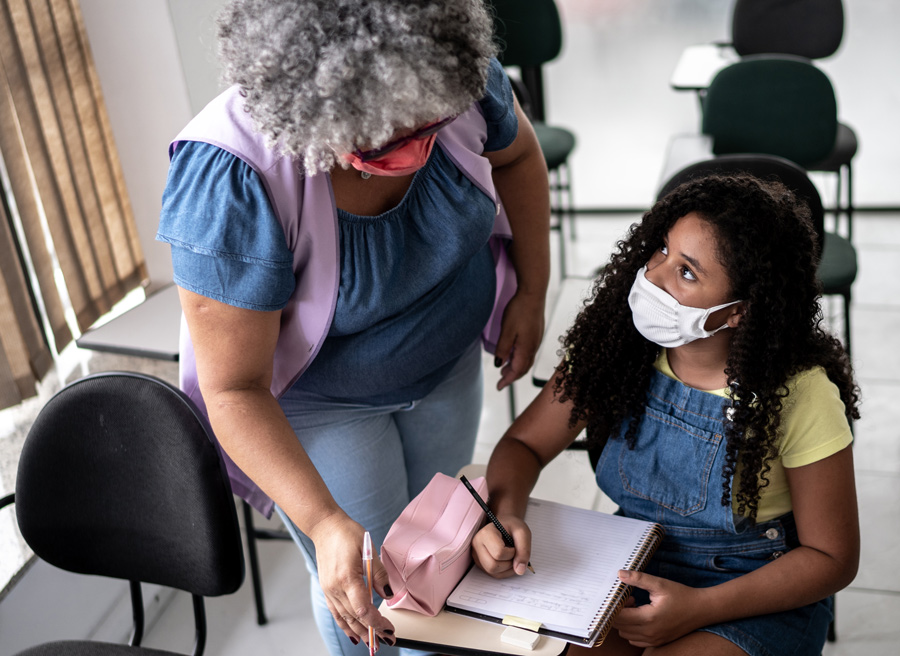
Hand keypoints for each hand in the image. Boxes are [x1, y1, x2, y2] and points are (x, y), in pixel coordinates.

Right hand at [308, 514, 395, 647]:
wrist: (325, 527)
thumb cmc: (346, 533)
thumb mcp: (369, 549)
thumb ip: (380, 574)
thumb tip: (388, 594)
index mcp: (347, 578)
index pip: (363, 609)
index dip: (377, 623)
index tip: (389, 628)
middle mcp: (335, 588)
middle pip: (355, 618)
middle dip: (372, 632)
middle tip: (387, 640)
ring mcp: (329, 590)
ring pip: (345, 618)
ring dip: (359, 632)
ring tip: (372, 643)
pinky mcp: (327, 589)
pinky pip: (336, 612)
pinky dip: (345, 625)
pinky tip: (352, 633)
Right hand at [471, 515, 531, 577]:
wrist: (504, 524)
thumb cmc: (512, 526)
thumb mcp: (523, 532)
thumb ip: (524, 550)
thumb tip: (520, 570)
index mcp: (485, 533)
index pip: (498, 553)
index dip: (512, 553)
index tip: (514, 545)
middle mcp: (477, 545)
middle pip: (492, 566)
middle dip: (509, 563)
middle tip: (514, 553)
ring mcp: (477, 555)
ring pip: (493, 572)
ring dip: (507, 568)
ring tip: (511, 557)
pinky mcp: (480, 563)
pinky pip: (494, 574)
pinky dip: (505, 571)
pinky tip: (508, 561)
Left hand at [494, 291, 544, 390]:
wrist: (534, 293)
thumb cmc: (519, 310)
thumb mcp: (507, 331)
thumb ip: (503, 349)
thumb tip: (499, 364)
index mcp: (526, 349)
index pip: (517, 371)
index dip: (507, 380)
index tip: (499, 387)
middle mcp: (534, 347)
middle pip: (523, 368)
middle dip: (512, 376)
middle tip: (501, 381)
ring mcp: (536, 340)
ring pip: (527, 360)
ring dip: (516, 367)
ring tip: (505, 369)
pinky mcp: (537, 333)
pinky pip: (529, 352)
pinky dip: (521, 358)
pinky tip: (515, 354)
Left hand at [612, 570, 704, 647]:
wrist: (701, 610)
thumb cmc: (681, 596)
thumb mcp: (660, 584)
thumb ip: (638, 579)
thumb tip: (620, 574)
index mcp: (648, 618)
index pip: (618, 617)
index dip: (614, 606)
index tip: (620, 595)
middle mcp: (649, 633)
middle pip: (619, 627)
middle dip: (618, 612)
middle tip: (628, 598)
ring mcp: (653, 640)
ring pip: (625, 634)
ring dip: (625, 621)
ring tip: (635, 607)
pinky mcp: (657, 642)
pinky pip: (635, 640)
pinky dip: (632, 630)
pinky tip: (641, 616)